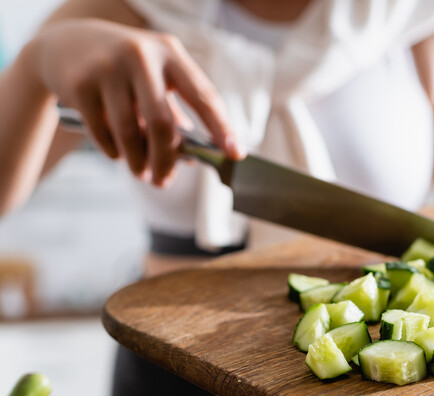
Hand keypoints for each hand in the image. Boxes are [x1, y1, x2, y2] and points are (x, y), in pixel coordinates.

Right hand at [29, 19, 243, 185]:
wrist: (67, 44)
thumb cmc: (126, 70)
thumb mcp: (155, 78)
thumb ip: (174, 113)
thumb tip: (190, 157)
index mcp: (170, 53)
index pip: (203, 96)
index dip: (221, 127)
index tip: (235, 153)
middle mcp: (140, 56)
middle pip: (162, 124)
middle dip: (166, 161)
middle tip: (165, 182)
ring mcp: (108, 68)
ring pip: (130, 133)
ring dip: (138, 163)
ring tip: (142, 173)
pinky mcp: (80, 84)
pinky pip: (103, 133)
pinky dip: (114, 152)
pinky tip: (118, 155)